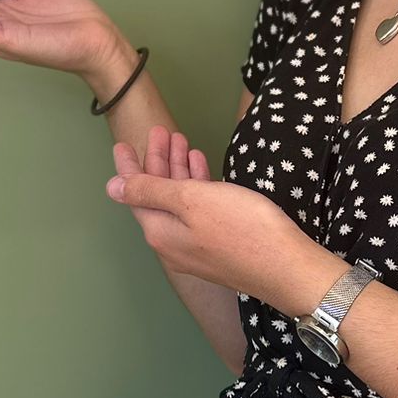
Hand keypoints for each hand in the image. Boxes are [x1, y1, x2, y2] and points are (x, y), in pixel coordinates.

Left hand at [106, 130, 321, 308]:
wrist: (286, 266)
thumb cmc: (240, 227)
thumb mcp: (191, 201)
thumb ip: (150, 192)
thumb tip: (111, 188)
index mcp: (161, 232)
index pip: (135, 195)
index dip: (129, 167)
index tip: (123, 143)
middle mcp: (173, 243)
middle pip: (157, 196)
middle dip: (157, 162)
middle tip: (161, 131)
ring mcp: (197, 247)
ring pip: (179, 202)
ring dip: (178, 170)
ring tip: (181, 139)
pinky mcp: (220, 245)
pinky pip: (198, 210)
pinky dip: (197, 186)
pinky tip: (202, 167)